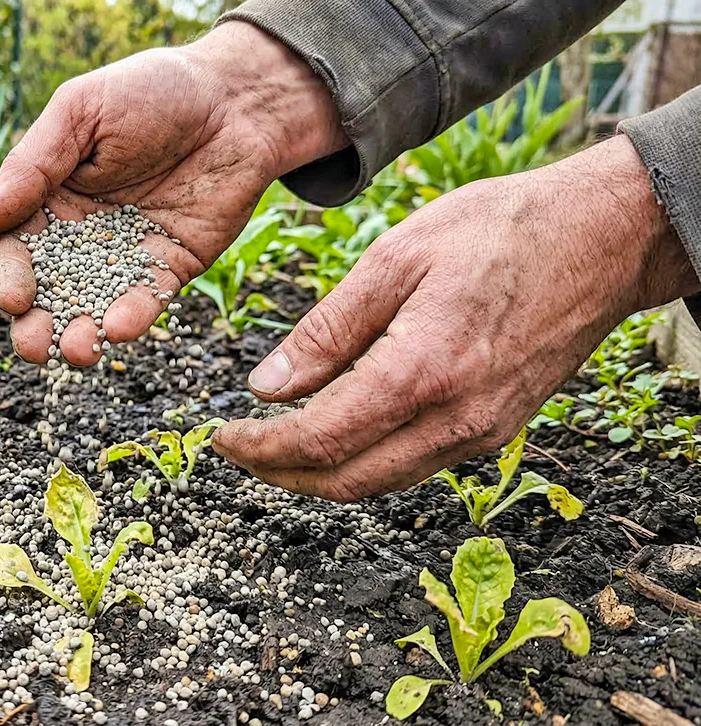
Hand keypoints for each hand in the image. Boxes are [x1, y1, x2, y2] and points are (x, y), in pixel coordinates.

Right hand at [0, 21, 345, 365]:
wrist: (237, 99)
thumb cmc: (151, 91)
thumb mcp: (80, 113)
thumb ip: (32, 166)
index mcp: (47, 197)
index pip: (15, 248)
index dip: (10, 277)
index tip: (13, 299)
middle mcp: (80, 234)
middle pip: (48, 291)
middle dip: (37, 325)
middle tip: (33, 346)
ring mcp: (125, 256)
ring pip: (93, 307)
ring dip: (80, 335)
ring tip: (78, 351)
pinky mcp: (169, 269)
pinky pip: (146, 301)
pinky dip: (131, 319)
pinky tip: (119, 329)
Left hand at [213, 135, 700, 501]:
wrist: (604, 237)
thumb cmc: (500, 231)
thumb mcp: (395, 258)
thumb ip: (326, 331)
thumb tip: (265, 388)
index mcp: (422, 371)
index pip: (318, 440)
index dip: (259, 450)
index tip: (221, 437)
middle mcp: (456, 419)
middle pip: (345, 482)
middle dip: (280, 475)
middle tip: (238, 450)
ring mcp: (483, 433)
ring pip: (380, 482)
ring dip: (319, 475)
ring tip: (274, 445)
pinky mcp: (497, 429)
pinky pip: (414, 466)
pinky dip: (364, 462)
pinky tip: (336, 432)